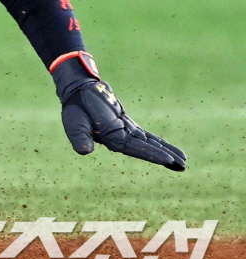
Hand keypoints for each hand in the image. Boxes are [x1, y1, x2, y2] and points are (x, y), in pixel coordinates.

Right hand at [53, 57, 185, 170]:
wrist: (77, 92)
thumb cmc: (74, 108)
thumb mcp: (74, 123)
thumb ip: (79, 137)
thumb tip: (85, 151)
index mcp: (111, 140)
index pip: (136, 150)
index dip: (152, 154)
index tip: (169, 159)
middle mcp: (121, 139)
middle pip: (147, 149)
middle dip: (165, 157)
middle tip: (184, 166)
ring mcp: (125, 132)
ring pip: (149, 143)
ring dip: (166, 151)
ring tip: (183, 161)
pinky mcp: (127, 124)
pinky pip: (145, 135)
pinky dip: (157, 141)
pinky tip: (170, 148)